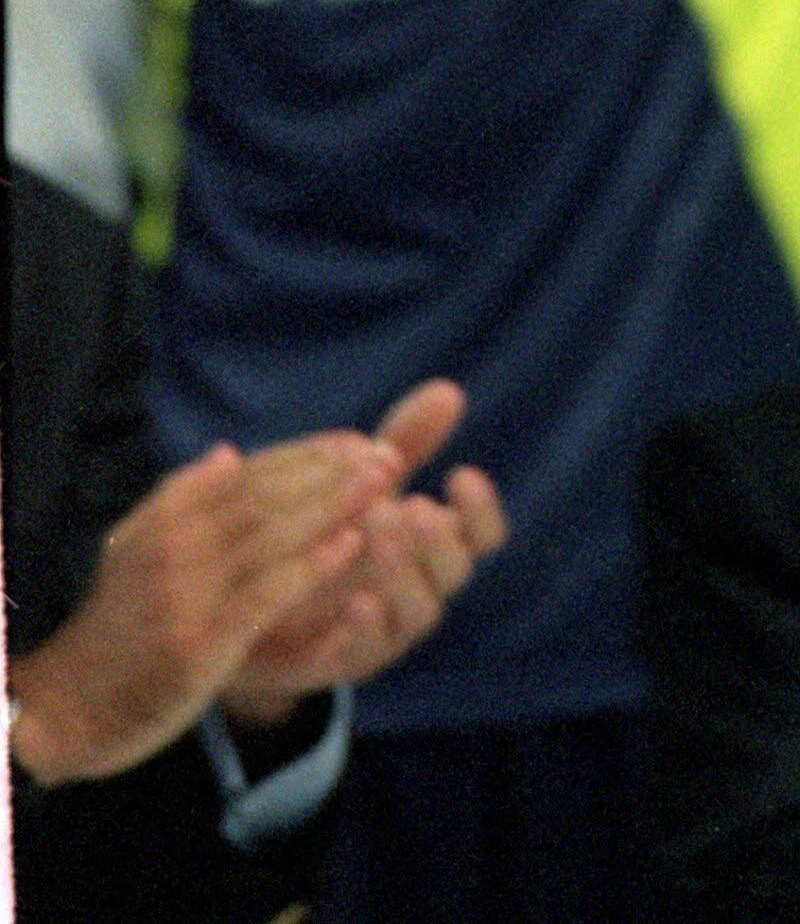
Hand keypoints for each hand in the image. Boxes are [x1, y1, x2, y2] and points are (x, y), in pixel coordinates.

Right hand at [6, 434, 394, 786]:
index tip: (358, 441)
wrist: (59, 708)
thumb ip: (183, 501)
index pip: (249, 472)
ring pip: (275, 534)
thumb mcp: (134, 552)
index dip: (309, 454)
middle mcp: (175, 542)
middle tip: (390, 454)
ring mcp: (187, 590)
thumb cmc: (109, 632)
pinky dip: (312, 564)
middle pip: (269, 494)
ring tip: (384, 484)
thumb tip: (226, 452)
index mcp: (165, 515)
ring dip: (335, 505)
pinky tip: (351, 545)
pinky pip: (267, 593)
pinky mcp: (199, 639)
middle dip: (334, 471)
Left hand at [219, 383, 506, 723]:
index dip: (480, 508)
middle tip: (415, 509)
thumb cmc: (327, 535)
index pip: (482, 532)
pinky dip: (367, 628)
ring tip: (378, 538)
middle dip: (438, 540)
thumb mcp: (362, 487)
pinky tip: (356, 601)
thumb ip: (405, 444)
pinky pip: (367, 653)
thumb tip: (449, 390)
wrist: (254, 608)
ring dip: (403, 575)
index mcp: (434, 547)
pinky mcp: (343, 661)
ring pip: (419, 611)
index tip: (459, 474)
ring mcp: (387, 630)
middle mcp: (421, 588)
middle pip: (456, 569)